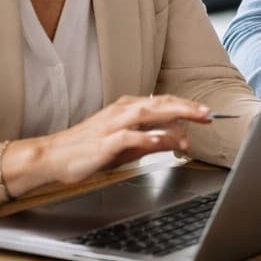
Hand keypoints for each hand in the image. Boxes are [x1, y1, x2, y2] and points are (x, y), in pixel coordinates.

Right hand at [37, 95, 211, 185]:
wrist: (51, 157)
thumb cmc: (86, 150)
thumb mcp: (125, 146)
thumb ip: (150, 141)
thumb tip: (174, 139)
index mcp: (126, 109)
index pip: (161, 102)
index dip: (185, 106)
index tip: (205, 112)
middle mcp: (121, 112)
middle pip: (159, 103)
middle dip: (186, 107)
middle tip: (209, 113)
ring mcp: (112, 125)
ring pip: (147, 113)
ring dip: (173, 115)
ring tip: (193, 120)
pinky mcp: (103, 142)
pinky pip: (129, 136)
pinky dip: (147, 136)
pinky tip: (162, 139)